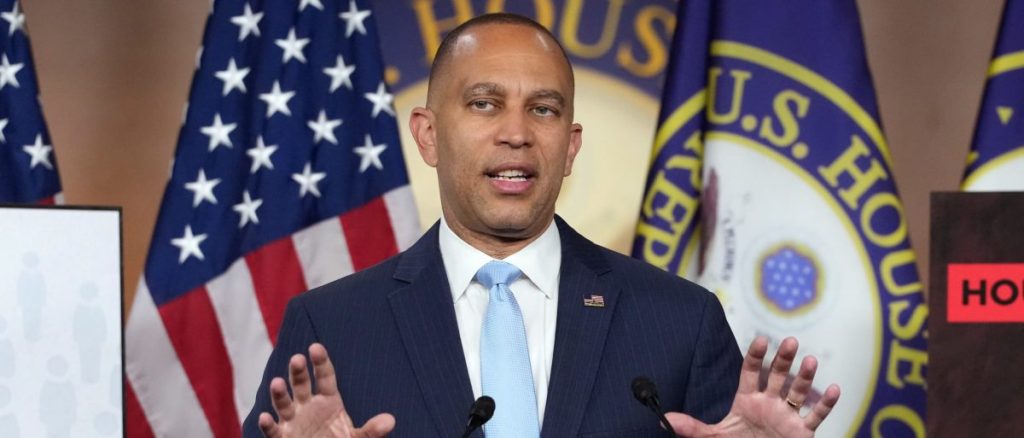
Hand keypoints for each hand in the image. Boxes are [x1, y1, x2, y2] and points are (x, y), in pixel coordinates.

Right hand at [258, 343, 394, 437]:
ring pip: (284, 404)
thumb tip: (390, 421)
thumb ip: (372, 431)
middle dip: (298, 372)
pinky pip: (273, 430)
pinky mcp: (282, 437)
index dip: (320, 362)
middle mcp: (307, 406)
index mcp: (328, 401)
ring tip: (277, 382)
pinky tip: (265, 417)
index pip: (325, 377)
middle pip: (301, 385)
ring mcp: (293, 421)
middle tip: (297, 358)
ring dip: (280, 394)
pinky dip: (268, 425)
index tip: (315, 347)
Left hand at [667, 336, 839, 437]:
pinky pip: (816, 415)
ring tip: (811, 360)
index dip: (756, 356)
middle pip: (777, 376)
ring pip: (798, 392)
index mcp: (748, 400)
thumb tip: (664, 419)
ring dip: (805, 377)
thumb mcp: (715, 437)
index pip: (750, 373)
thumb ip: (693, 427)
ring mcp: (787, 416)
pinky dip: (826, 403)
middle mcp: (769, 403)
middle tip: (790, 341)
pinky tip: (834, 389)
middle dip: (783, 359)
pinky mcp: (802, 432)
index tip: (762, 339)